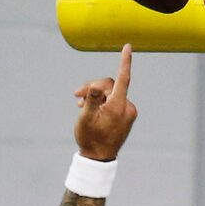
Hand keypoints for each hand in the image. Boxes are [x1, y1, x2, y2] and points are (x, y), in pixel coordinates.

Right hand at [73, 45, 136, 159]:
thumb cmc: (90, 139)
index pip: (123, 78)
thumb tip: (95, 86)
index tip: (128, 47)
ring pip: (110, 92)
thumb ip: (91, 99)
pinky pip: (113, 100)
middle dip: (92, 88)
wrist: (98, 159)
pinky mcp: (126, 115)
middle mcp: (127, 107)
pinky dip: (102, 101)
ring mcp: (128, 112)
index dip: (125, 61)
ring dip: (95, 95)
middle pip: (109, 85)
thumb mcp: (86, 118)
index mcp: (118, 106)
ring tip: (80, 104)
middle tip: (76, 95)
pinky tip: (90, 108)